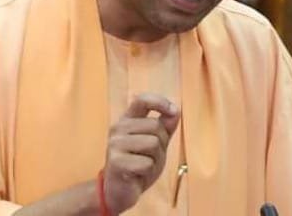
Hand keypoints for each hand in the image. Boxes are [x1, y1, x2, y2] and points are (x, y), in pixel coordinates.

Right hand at [103, 93, 180, 213]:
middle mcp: (118, 128)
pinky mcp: (116, 162)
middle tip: (150, 157)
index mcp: (127, 120)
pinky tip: (138, 175)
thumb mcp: (156, 144)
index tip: (173, 111)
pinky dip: (148, 172)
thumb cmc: (138, 164)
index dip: (160, 102)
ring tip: (144, 166)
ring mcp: (115, 144)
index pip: (142, 100)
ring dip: (156, 159)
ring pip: (153, 144)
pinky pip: (147, 163)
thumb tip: (175, 110)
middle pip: (156, 126)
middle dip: (161, 144)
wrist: (119, 191)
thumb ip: (165, 127)